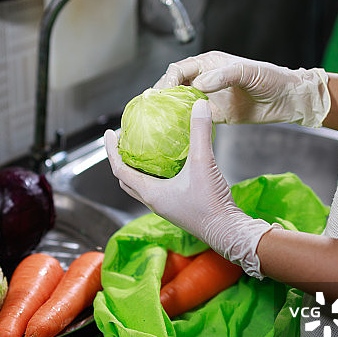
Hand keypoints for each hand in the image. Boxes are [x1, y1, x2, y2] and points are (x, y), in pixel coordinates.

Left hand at [104, 99, 277, 278]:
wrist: (228, 231)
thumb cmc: (211, 204)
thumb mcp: (203, 163)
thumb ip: (199, 133)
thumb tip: (198, 105)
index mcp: (151, 193)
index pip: (119, 169)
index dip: (111, 150)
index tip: (109, 133)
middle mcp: (153, 201)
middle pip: (126, 180)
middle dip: (120, 160)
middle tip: (122, 142)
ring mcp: (165, 206)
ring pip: (140, 186)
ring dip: (136, 169)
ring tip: (141, 150)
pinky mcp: (177, 207)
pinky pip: (157, 188)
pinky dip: (154, 175)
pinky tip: (169, 163)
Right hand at [154, 51, 330, 127]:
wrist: (288, 100)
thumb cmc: (272, 79)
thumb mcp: (248, 72)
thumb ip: (224, 76)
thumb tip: (200, 83)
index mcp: (210, 64)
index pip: (180, 69)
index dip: (168, 80)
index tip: (162, 94)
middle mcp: (205, 79)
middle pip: (175, 85)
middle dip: (162, 96)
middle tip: (151, 109)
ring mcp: (209, 98)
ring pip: (181, 103)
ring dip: (169, 111)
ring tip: (156, 122)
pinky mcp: (216, 115)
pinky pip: (194, 119)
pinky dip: (183, 125)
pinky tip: (175, 132)